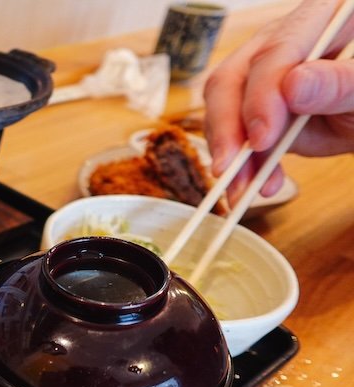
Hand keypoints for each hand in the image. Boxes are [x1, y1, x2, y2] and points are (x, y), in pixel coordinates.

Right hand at [203, 0, 353, 199]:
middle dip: (229, 128)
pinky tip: (255, 185)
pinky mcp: (260, 108)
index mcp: (320, 18)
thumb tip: (292, 86)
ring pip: (225, 108)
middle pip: (234, 77)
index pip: (276, 50)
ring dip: (229, 154)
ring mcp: (266, 75)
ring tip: (242, 190)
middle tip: (230, 168)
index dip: (262, 95)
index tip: (262, 139)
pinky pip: (238, 134)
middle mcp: (284, 41)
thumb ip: (340, 83)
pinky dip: (243, 164)